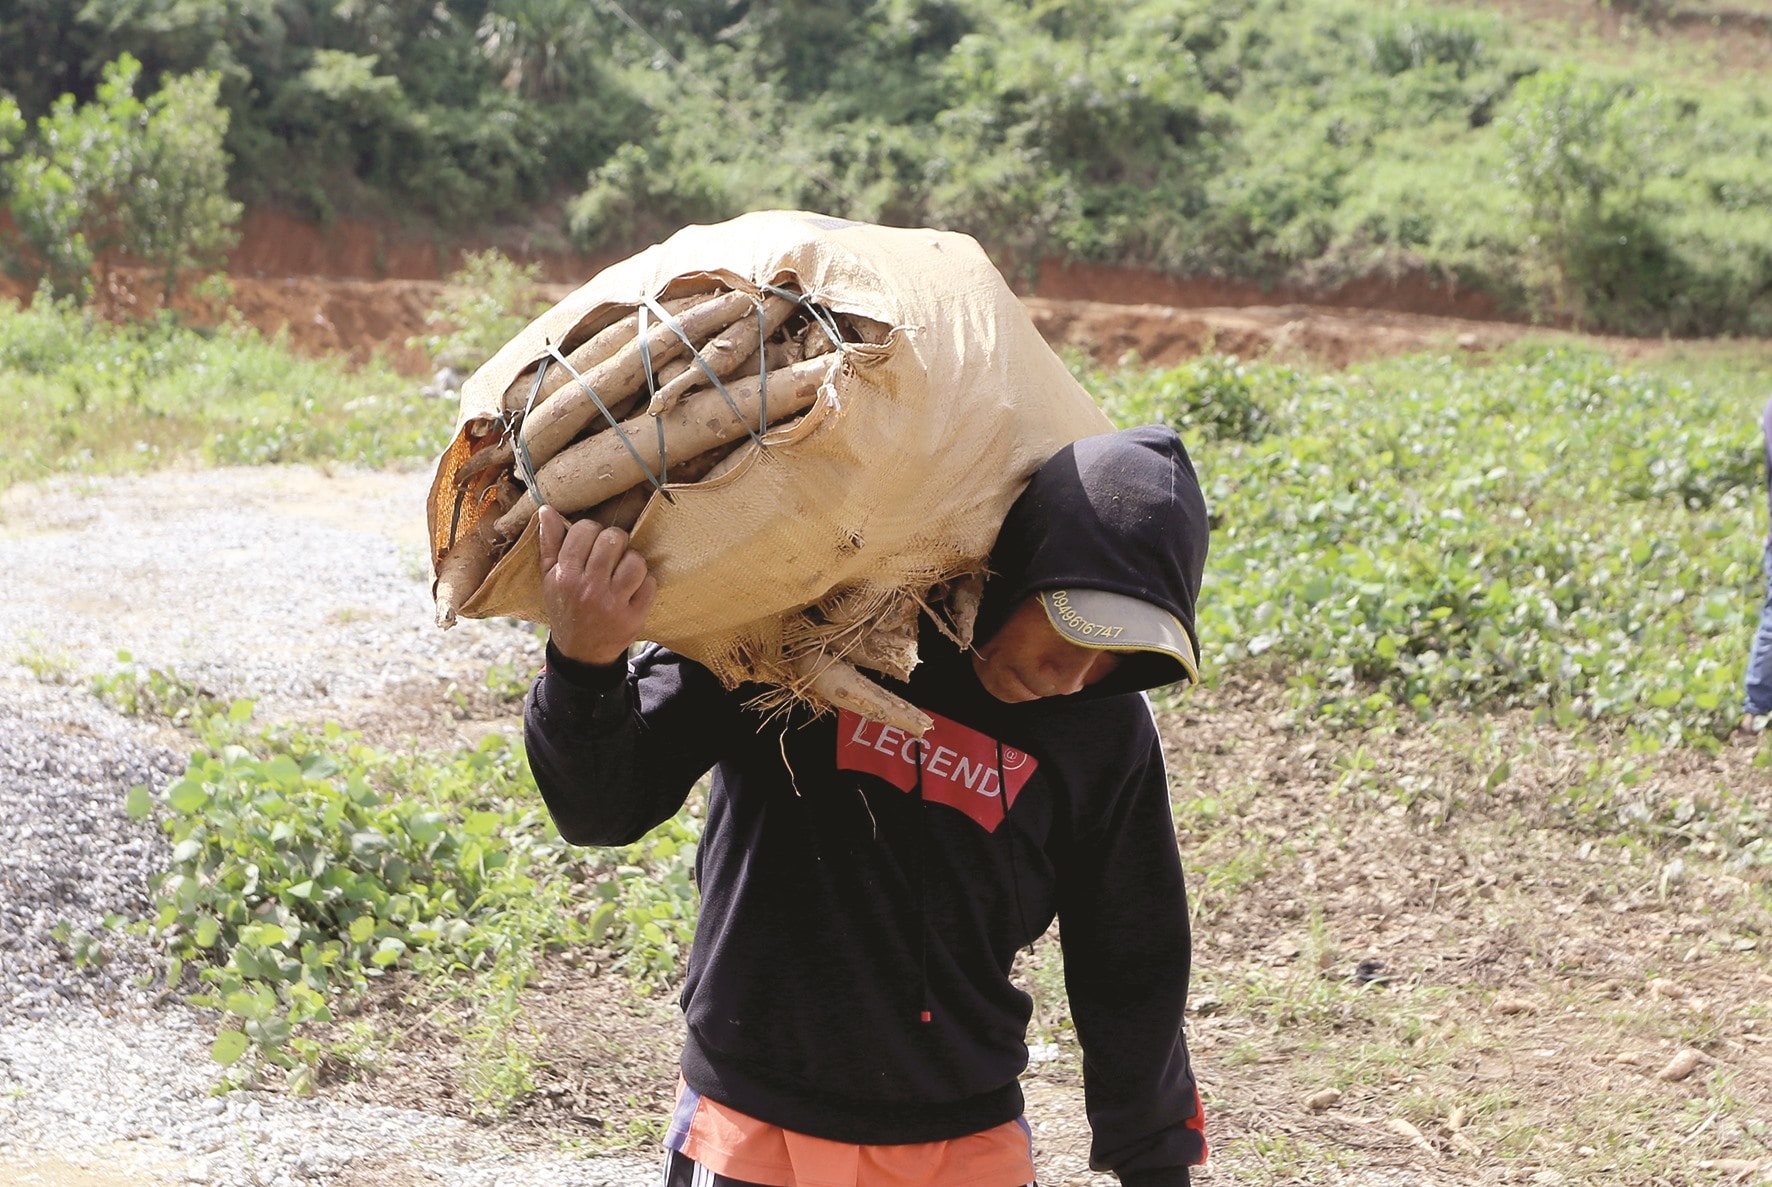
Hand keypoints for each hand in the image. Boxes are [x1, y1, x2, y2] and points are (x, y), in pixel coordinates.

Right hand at [538, 504, 657, 665]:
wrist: (580, 653)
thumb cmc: (565, 608)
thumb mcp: (550, 579)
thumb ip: (549, 544)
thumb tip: (546, 509)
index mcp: (565, 576)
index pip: (585, 530)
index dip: (591, 531)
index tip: (591, 542)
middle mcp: (588, 589)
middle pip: (613, 539)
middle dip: (615, 541)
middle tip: (611, 553)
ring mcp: (612, 604)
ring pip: (636, 560)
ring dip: (633, 561)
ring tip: (624, 570)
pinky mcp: (634, 617)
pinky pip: (650, 584)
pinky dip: (646, 583)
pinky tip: (634, 589)